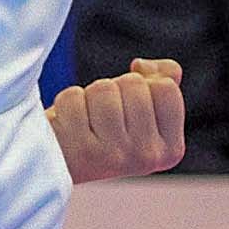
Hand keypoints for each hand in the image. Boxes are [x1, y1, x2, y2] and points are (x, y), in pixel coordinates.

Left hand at [48, 58, 187, 180]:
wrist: (58, 163)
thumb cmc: (100, 131)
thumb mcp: (138, 110)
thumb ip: (161, 81)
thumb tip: (142, 65)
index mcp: (170, 150)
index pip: (167, 87)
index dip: (142, 85)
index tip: (128, 110)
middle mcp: (147, 157)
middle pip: (134, 83)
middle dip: (113, 90)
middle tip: (100, 119)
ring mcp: (115, 156)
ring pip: (104, 89)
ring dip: (88, 96)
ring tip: (83, 122)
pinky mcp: (81, 152)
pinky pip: (74, 98)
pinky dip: (65, 104)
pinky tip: (66, 128)